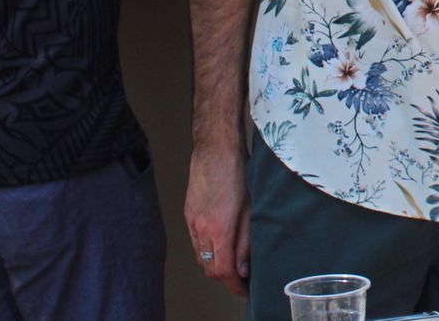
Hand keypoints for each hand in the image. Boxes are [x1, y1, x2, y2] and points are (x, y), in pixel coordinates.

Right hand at [186, 144, 251, 295]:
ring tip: (235, 262)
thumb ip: (246, 241)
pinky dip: (208, 249)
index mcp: (219, 229)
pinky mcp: (188, 214)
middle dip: (226, 279)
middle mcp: (201, 229)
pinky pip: (196, 241)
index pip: (223, 271)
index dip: (235, 286)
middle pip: (210, 268)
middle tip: (242, 279)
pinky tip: (222, 243)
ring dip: (217, 264)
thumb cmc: (238, 172)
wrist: (215, 149)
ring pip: (201, 256)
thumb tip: (243, 269)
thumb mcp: (250, 208)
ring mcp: (192, 222)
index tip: (245, 290)